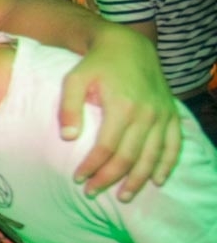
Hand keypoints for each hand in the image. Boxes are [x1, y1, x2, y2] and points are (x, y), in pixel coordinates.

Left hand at [58, 27, 180, 200]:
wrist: (128, 45)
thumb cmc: (96, 64)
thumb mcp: (74, 79)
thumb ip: (69, 108)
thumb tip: (67, 138)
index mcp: (122, 106)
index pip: (106, 148)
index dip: (92, 167)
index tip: (78, 179)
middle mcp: (147, 114)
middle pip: (129, 157)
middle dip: (110, 178)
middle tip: (93, 192)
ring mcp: (162, 115)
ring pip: (152, 156)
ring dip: (138, 180)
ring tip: (123, 196)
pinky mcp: (171, 114)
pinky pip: (174, 145)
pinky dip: (167, 164)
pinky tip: (158, 180)